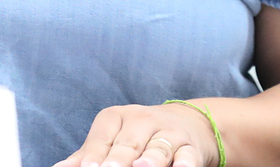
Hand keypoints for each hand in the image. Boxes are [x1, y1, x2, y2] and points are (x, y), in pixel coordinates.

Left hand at [54, 102, 218, 166]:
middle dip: (117, 160)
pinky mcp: (191, 147)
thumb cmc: (138, 135)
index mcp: (116, 117)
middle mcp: (142, 120)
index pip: (102, 139)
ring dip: (150, 159)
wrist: (187, 123)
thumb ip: (89, 154)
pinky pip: (187, 156)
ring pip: (159, 148)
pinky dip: (184, 164)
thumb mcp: (112, 138)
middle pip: (128, 144)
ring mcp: (168, 133)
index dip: (93, 156)